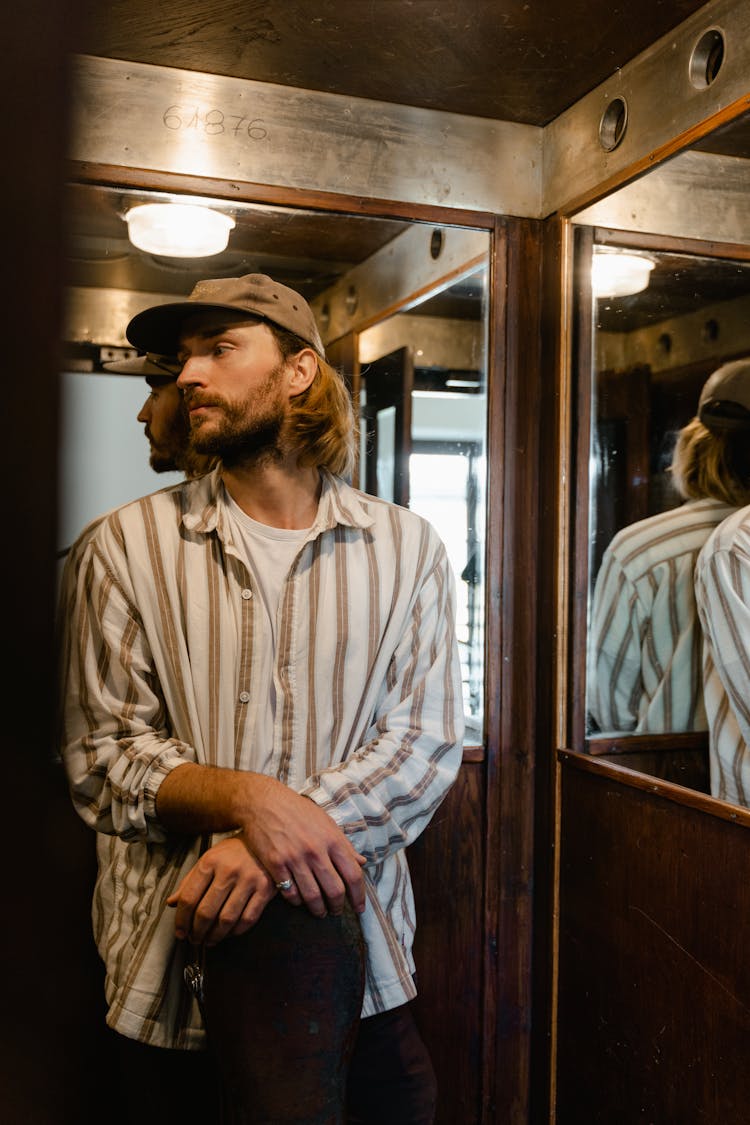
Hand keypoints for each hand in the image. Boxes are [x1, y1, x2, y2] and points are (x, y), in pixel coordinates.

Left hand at [166, 836, 275, 945]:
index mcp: (210, 862)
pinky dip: (236, 931)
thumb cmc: (234, 851)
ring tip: (209, 940)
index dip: (181, 920)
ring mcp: (249, 880)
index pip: (189, 898)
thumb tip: (171, 902)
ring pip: (227, 919)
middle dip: (197, 932)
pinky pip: (248, 919)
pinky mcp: (265, 889)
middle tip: (194, 940)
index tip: (180, 932)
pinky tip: (229, 932)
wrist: (267, 839)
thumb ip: (190, 881)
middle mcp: (229, 871)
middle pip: (206, 912)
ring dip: (215, 936)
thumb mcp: (209, 859)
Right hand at [237, 776, 366, 918]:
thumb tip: (362, 862)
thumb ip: (344, 845)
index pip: (353, 875)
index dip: (359, 896)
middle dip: (338, 907)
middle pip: (334, 891)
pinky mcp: (276, 864)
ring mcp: (295, 858)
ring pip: (312, 897)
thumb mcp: (326, 822)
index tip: (359, 908)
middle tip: (336, 911)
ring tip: (319, 911)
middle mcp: (316, 851)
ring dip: (318, 910)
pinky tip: (299, 901)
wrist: (265, 802)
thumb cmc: (299, 811)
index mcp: (333, 839)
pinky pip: (290, 893)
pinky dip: (297, 901)